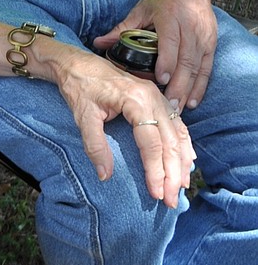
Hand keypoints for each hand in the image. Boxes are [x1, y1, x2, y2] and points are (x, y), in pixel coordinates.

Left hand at [51, 46, 194, 207]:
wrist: (77, 64)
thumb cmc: (80, 88)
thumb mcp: (83, 117)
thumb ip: (95, 146)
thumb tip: (105, 175)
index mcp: (135, 100)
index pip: (151, 143)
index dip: (155, 171)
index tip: (155, 193)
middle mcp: (152, 97)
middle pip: (170, 141)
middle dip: (173, 173)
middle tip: (171, 200)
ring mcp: (157, 97)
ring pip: (178, 134)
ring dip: (182, 162)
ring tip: (181, 187)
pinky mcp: (157, 99)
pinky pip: (177, 124)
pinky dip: (183, 145)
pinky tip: (187, 161)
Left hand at [92, 0, 216, 109]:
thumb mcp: (140, 10)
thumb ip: (121, 29)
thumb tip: (98, 43)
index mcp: (170, 17)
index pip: (171, 42)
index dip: (167, 61)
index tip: (161, 79)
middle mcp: (190, 27)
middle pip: (186, 59)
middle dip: (178, 84)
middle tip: (167, 105)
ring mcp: (203, 36)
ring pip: (198, 66)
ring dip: (188, 89)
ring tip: (177, 108)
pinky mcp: (211, 42)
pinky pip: (207, 67)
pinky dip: (201, 85)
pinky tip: (192, 100)